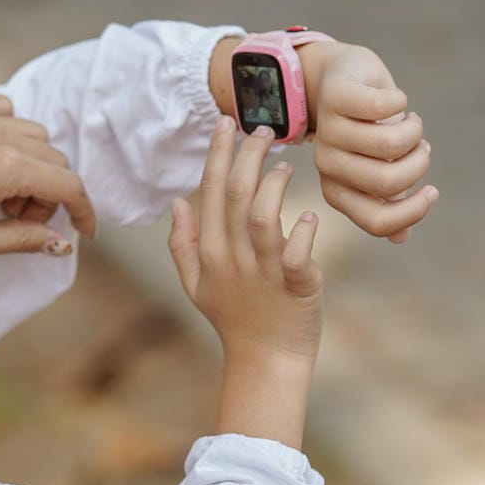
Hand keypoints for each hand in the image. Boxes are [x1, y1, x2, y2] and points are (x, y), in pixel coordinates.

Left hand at [0, 95, 97, 258]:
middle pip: (55, 161)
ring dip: (32, 164)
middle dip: (49, 195)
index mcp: (6, 169)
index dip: (84, 210)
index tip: (84, 231)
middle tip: (17, 219)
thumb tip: (62, 245)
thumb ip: (22, 239)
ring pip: (35, 134)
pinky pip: (5, 108)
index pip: (68, 185)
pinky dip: (9, 131)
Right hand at [169, 119, 321, 446]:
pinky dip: (301, 232)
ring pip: (261, 217)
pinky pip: (296, 254)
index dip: (218, 154)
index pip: (209, 192)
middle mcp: (232, 258)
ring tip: (285, 164)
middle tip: (264, 129)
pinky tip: (307, 215)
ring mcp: (263, 273)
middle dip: (247, 155)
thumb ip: (182, 243)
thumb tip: (177, 201)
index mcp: (209, 252)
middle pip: (234, 195)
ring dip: (272, 185)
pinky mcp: (296, 287)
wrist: (266, 362)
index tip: (227, 123)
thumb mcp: (196, 284)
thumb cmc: (234, 319)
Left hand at [301, 42, 437, 243]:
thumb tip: (401, 239)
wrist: (341, 77)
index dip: (413, 212)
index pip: (376, 221)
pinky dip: (402, 102)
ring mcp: (329, 131)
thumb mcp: (377, 166)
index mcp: (337, 190)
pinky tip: (397, 99)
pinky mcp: (338, 97)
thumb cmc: (365, 128)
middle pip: (389, 182)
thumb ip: (387, 201)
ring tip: (410, 122)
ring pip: (390, 145)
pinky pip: (384, 107)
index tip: (432, 191)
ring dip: (414, 131)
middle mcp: (327, 165)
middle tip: (421, 147)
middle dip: (418, 164)